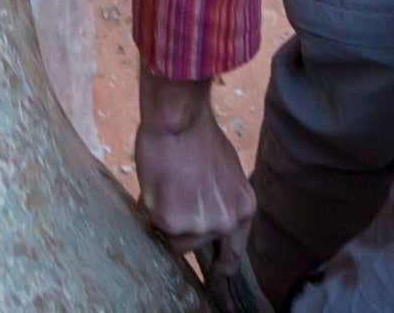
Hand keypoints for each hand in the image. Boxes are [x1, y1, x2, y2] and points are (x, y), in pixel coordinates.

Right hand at [135, 77, 247, 248]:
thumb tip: (204, 216)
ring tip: (166, 186)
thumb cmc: (197, 137)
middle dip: (181, 233)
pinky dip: (150, 209)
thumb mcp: (225, 174)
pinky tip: (157, 183)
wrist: (179, 120)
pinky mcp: (173, 223)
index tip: (213, 274)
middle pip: (195, 247)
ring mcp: (200, 226)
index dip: (221, 265)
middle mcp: (226, 223)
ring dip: (164, 218)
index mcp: (243, 210)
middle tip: (173, 212)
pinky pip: (154, 225)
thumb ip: (220, 201)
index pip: (234, 254)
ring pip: (171, 237)